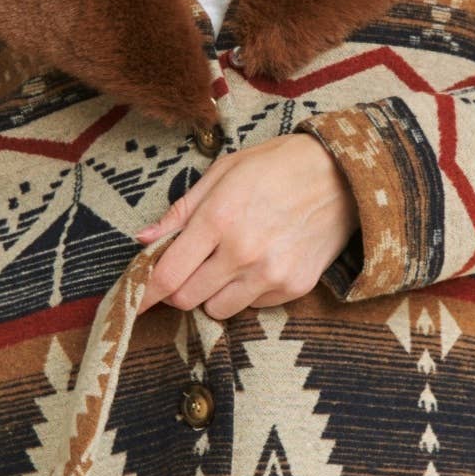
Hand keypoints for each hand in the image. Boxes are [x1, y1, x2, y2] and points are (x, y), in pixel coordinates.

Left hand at [132, 131, 358, 319]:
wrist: (341, 175)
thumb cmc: (276, 166)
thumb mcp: (223, 173)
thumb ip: (181, 211)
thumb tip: (144, 240)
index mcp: (219, 219)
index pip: (167, 275)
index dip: (145, 292)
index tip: (133, 301)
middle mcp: (242, 253)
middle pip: (187, 298)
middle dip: (178, 288)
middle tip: (187, 267)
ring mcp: (270, 274)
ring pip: (218, 309)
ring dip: (212, 292)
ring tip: (229, 260)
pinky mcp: (294, 287)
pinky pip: (252, 306)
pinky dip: (246, 291)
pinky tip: (260, 260)